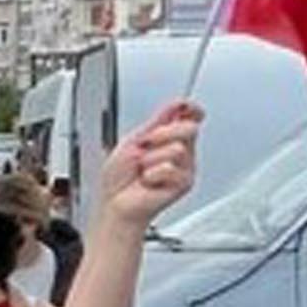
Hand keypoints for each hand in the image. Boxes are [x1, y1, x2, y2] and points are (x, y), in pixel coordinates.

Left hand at [99, 102, 200, 229]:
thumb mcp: (133, 140)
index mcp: (168, 138)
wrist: (116, 201)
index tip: (186, 106)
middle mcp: (180, 151)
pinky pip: (170, 167)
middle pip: (190, 128)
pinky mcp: (185, 183)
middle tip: (147, 145)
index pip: (189, 117)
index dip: (190, 109)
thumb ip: (157, 122)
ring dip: (152, 158)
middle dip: (164, 133)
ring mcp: (185, 167)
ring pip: (177, 149)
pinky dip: (152, 173)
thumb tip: (176, 104)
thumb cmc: (120, 177)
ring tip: (143, 169)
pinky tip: (149, 181)